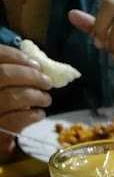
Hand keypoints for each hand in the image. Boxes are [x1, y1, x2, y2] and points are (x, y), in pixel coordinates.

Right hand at [0, 45, 51, 159]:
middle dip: (30, 76)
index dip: (16, 56)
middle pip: (4, 74)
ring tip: (46, 99)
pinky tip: (40, 114)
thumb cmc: (3, 109)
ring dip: (35, 96)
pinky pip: (16, 120)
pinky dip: (32, 115)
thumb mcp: (3, 87)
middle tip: (47, 82)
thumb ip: (12, 73)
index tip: (35, 64)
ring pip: (12, 97)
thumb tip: (35, 65)